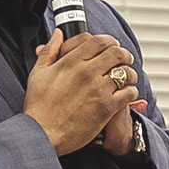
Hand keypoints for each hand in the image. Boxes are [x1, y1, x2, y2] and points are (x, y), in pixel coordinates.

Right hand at [23, 29, 141, 155]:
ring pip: (125, 72)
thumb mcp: (38, 73)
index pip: (98, 40)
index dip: (109, 40)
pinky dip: (130, 91)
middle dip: (123, 54)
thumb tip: (58, 34)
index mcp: (70, 62)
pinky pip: (128, 92)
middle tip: (125, 59)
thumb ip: (49, 51)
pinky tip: (125, 94)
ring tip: (128, 77)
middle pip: (116, 52)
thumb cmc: (38, 107)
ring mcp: (98, 90)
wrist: (42, 134)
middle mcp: (86, 73)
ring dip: (129, 72)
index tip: (112, 45)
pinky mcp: (106, 107)